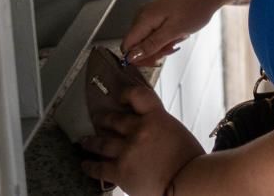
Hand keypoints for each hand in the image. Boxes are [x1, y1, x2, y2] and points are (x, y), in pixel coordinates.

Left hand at [80, 85, 203, 194]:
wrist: (188, 180)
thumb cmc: (189, 159)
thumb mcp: (176, 132)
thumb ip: (159, 127)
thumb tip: (149, 129)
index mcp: (157, 118)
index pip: (138, 96)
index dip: (126, 93)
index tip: (120, 96)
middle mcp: (139, 131)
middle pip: (114, 119)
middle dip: (104, 120)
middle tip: (98, 119)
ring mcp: (127, 151)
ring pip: (101, 143)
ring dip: (91, 142)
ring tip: (85, 141)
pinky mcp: (120, 171)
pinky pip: (98, 167)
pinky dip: (89, 166)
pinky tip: (86, 164)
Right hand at [122, 0, 216, 64]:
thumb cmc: (195, 9)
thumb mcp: (173, 31)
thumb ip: (151, 45)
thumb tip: (131, 56)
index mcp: (143, 18)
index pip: (126, 45)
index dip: (138, 58)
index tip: (155, 60)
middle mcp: (142, 16)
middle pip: (136, 45)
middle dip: (153, 52)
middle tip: (171, 48)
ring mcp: (149, 15)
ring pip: (146, 41)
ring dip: (161, 46)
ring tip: (177, 39)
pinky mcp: (157, 16)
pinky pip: (154, 35)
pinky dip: (165, 39)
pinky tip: (177, 35)